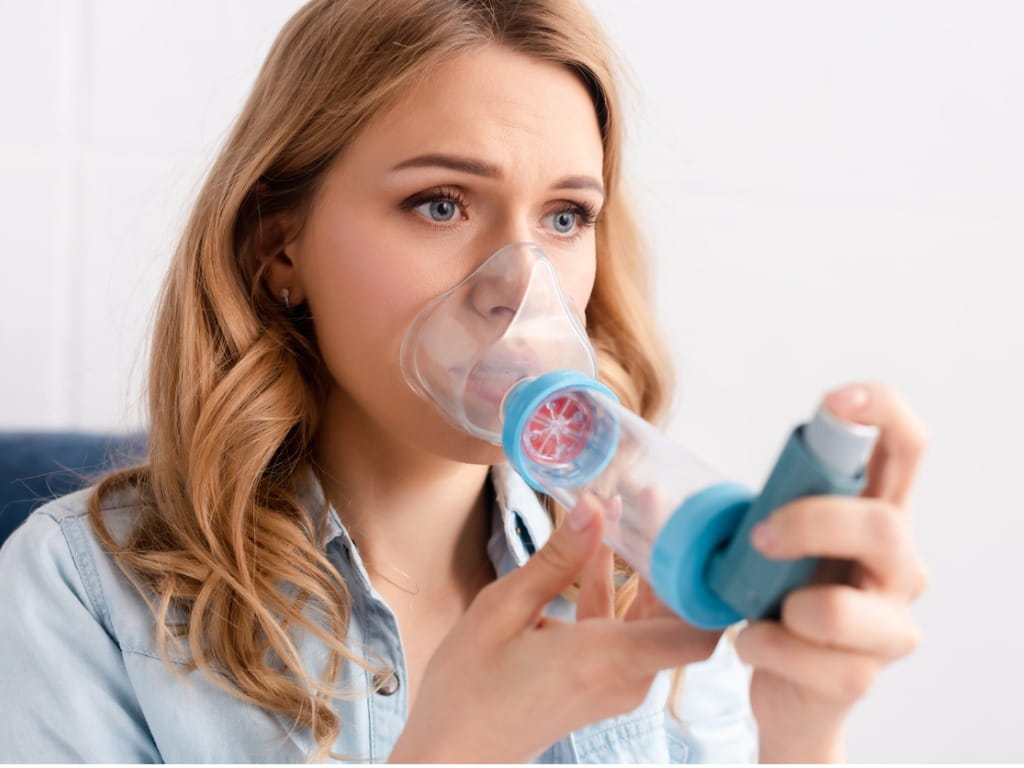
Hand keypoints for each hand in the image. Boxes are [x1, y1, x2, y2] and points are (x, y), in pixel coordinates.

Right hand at [389, 495, 720, 762]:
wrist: (451, 752)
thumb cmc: (468, 689)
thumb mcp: (502, 610)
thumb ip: (555, 560)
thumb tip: (594, 508)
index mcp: (605, 659)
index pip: (698, 633)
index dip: (709, 582)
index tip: (697, 530)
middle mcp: (623, 676)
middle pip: (679, 615)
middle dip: (672, 555)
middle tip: (652, 501)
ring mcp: (616, 682)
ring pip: (652, 619)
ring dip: (643, 567)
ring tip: (629, 511)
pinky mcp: (601, 681)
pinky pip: (625, 630)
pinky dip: (616, 590)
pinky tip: (595, 549)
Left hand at [737, 383, 929, 761]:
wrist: (791, 693)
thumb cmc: (780, 602)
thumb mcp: (768, 545)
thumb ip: (751, 509)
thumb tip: (651, 491)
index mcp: (877, 517)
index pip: (906, 448)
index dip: (882, 412)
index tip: (833, 401)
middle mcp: (901, 565)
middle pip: (880, 524)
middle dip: (807, 524)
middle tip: (759, 537)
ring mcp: (891, 625)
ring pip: (840, 607)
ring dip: (779, 604)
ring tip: (759, 609)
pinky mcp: (861, 677)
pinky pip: (802, 655)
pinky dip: (760, 646)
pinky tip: (755, 645)